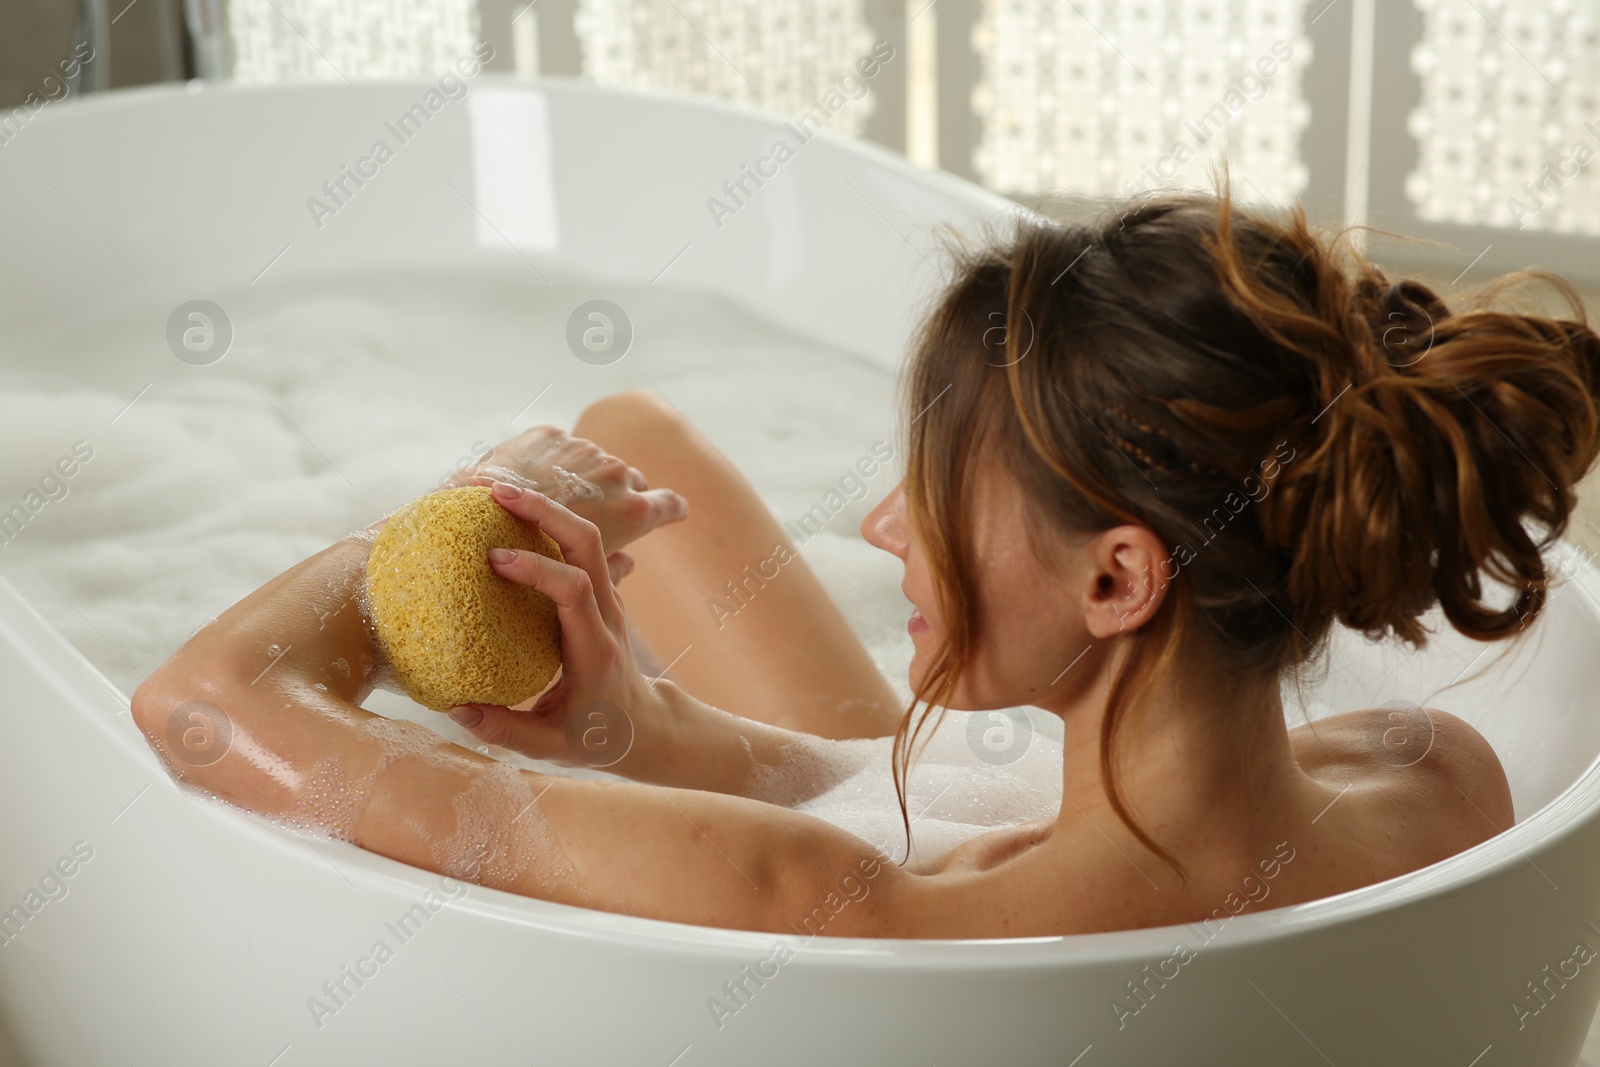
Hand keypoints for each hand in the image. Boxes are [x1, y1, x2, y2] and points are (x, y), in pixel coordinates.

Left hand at [445, 424, 687, 560]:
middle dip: (620, 493)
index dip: (672, 510)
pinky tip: (528, 481)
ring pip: (596, 462)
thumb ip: (613, 568)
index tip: (674, 511)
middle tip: (599, 510)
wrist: (476, 518)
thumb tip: (629, 564)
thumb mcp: (580, 580)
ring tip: (556, 497)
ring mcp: (585, 451)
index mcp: (632, 513)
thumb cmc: (530, 566)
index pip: (670, 506)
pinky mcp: (551, 434)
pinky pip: (560, 447)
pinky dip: (551, 461)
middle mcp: (617, 475)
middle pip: (632, 481)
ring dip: (585, 476)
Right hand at [445, 480, 670, 774]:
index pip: (575, 590)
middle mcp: (606, 613)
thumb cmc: (599, 737)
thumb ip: (505, 731)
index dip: (539, 568)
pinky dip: (547, 526)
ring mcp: (607, 599)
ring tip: (496, 493)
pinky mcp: (599, 594)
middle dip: (544, 511)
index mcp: (594, 647)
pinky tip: (510, 519)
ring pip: (586, 538)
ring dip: (545, 510)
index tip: (495, 560)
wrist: (647, 725)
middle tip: (495, 493)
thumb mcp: (551, 747)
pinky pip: (578, 549)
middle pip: (588, 543)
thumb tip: (455, 709)